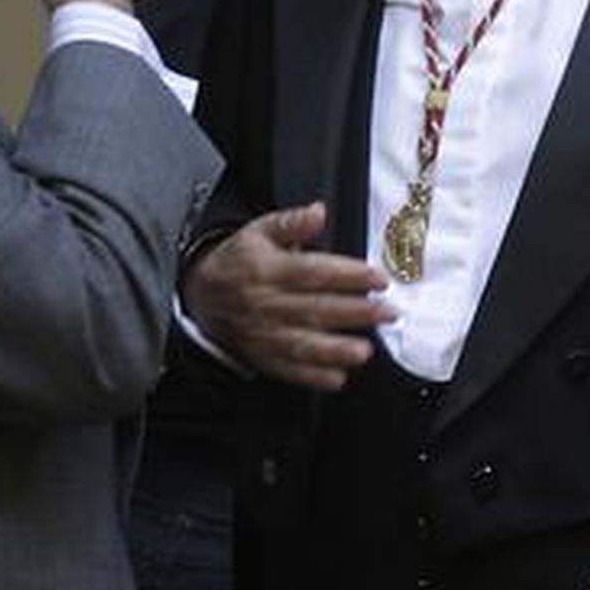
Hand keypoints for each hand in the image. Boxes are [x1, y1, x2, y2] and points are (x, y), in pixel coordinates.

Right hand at [184, 202, 397, 391]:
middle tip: (389, 312)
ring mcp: (264, 333)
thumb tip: (319, 211)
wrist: (200, 295)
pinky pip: (288, 370)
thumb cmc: (237, 260)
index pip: (314, 273)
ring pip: (303, 344)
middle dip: (356, 312)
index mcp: (268, 269)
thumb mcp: (258, 231)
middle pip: (316, 309)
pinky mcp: (262, 356)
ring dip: (335, 350)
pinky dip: (313, 377)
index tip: (378, 278)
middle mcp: (267, 303)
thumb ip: (290, 223)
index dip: (349, 275)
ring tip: (365, 350)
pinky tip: (337, 377)